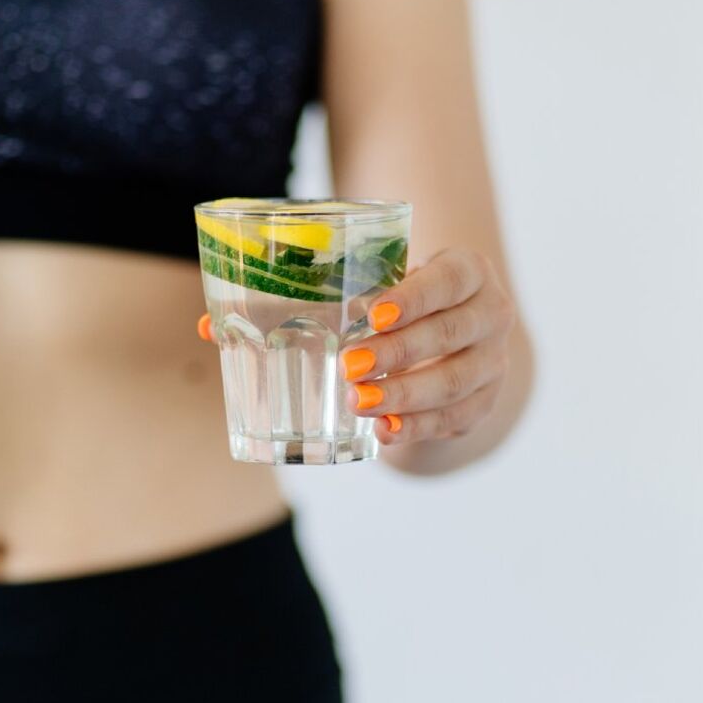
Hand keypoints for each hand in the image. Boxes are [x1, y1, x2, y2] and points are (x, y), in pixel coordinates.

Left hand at [195, 246, 516, 443]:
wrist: (454, 335)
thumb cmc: (392, 304)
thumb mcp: (366, 288)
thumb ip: (301, 297)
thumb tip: (208, 326)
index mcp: (467, 271)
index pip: (450, 279)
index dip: (415, 296)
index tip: (372, 314)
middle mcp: (492, 313)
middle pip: (449, 335)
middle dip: (398, 352)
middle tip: (349, 366)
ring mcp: (494, 362)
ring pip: (454, 383)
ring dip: (405, 395)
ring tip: (359, 402)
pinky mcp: (484, 404)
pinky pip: (454, 420)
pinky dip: (417, 428)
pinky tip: (383, 432)